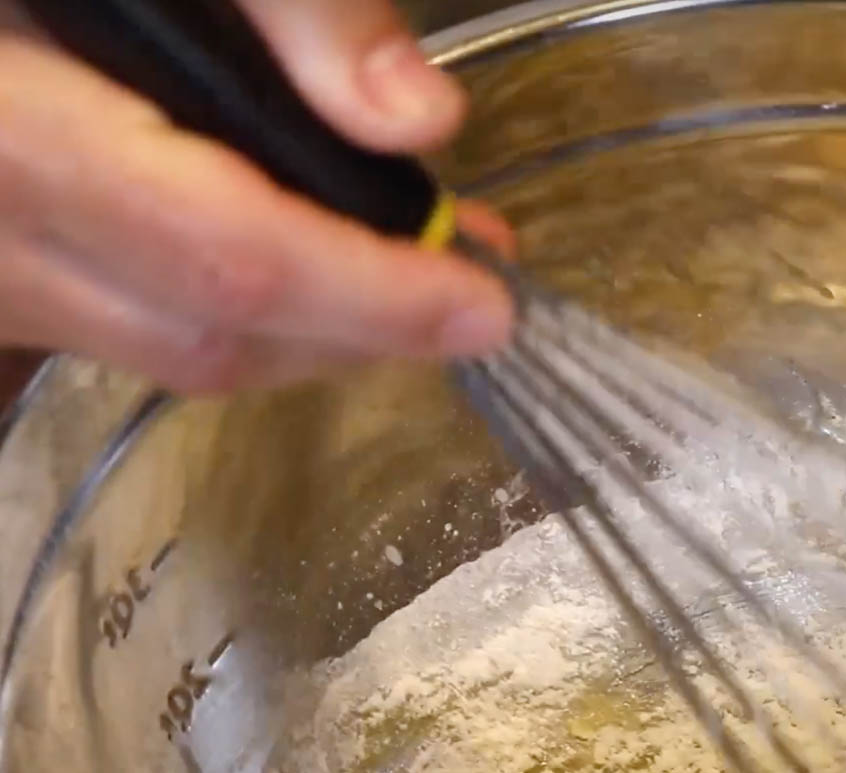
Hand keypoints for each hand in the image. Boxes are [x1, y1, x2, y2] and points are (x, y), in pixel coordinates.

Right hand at [0, 0, 515, 392]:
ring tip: (420, 269)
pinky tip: (318, 259)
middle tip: (475, 282)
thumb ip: (299, 7)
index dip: (371, 293)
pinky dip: (247, 312)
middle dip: (362, 326)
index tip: (486, 304)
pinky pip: (133, 332)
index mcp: (14, 132)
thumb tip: (413, 118)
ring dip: (316, 330)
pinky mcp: (4, 282)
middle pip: (207, 334)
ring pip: (174, 354)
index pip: (224, 255)